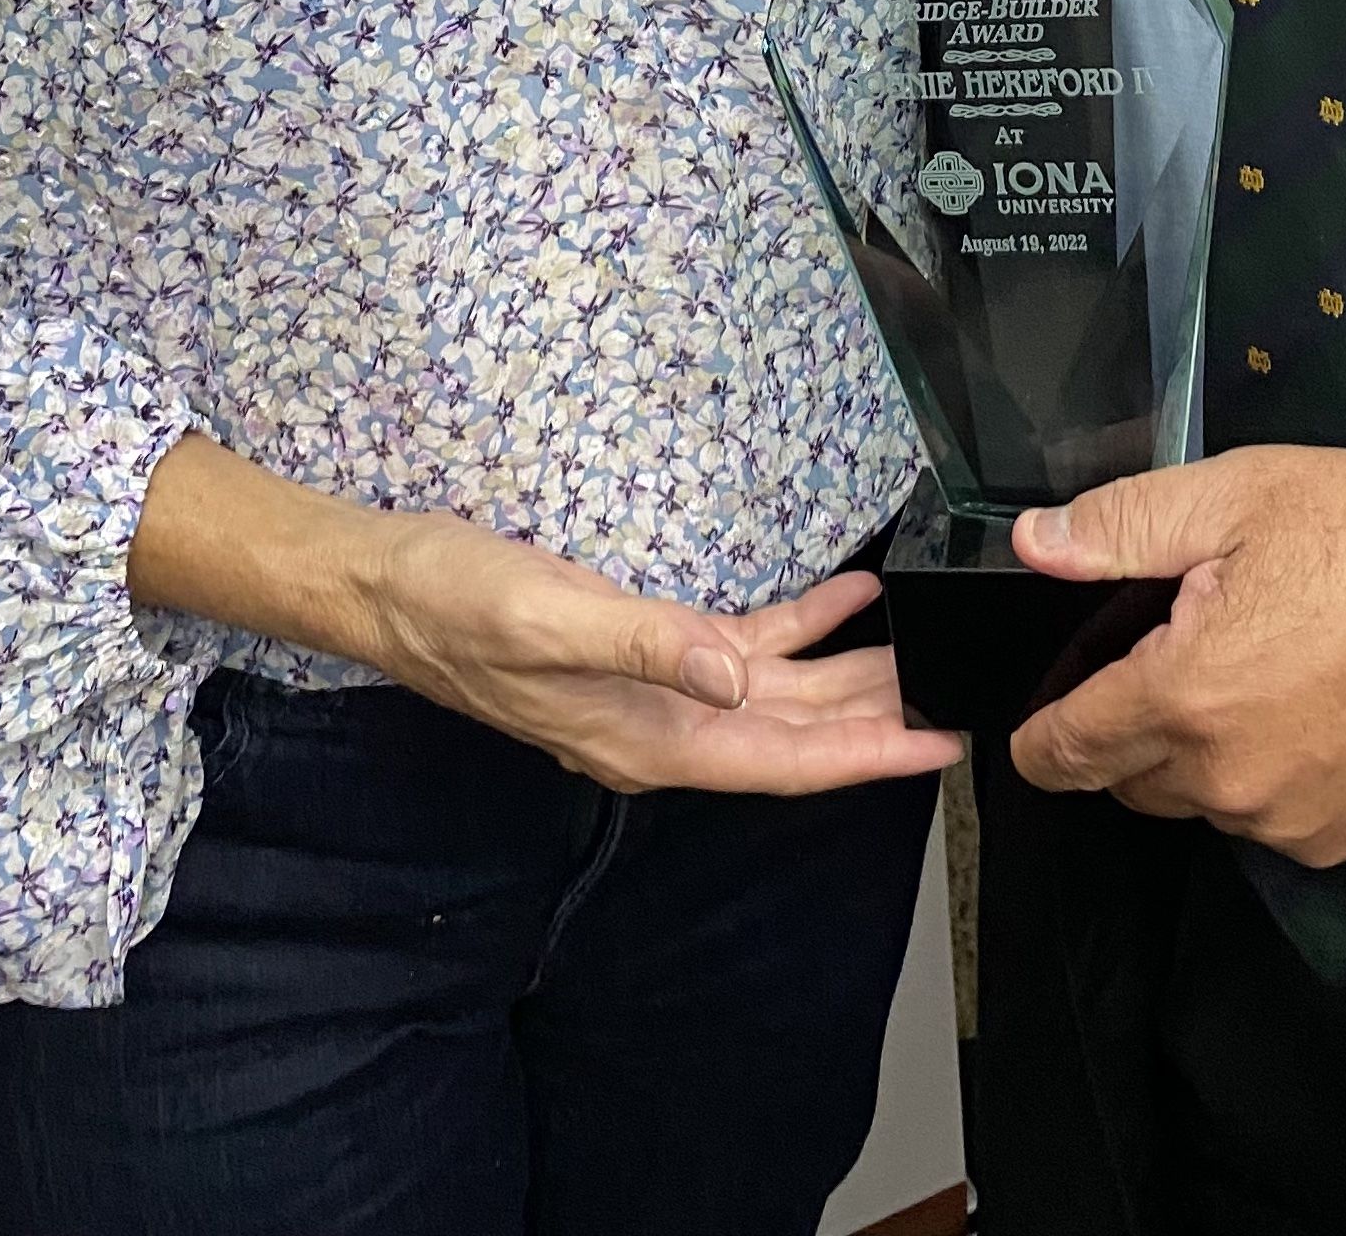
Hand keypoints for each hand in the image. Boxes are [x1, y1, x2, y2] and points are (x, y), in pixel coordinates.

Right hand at [360, 515, 959, 796]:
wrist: (385, 586)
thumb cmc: (455, 603)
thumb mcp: (550, 618)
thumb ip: (649, 646)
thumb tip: (739, 683)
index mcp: (647, 739)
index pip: (782, 760)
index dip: (868, 756)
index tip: (940, 748)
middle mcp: (658, 728)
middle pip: (793, 735)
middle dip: (878, 719)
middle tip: (961, 697)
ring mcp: (648, 693)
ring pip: (775, 695)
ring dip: (847, 675)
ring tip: (923, 650)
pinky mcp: (636, 650)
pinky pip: (735, 648)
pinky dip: (795, 626)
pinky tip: (844, 598)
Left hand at [1008, 447, 1345, 865]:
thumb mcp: (1238, 495)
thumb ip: (1121, 527)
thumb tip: (1036, 543)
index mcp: (1187, 695)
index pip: (1068, 750)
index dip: (1038, 738)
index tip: (1034, 728)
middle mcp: (1228, 778)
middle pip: (1126, 779)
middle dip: (1124, 726)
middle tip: (1171, 648)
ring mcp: (1287, 818)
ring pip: (1196, 801)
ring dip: (1195, 753)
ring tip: (1249, 666)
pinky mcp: (1340, 835)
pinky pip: (1264, 818)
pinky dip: (1260, 776)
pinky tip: (1298, 706)